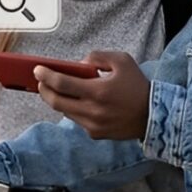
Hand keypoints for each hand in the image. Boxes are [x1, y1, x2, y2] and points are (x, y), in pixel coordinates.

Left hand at [34, 50, 149, 139]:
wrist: (154, 115)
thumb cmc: (137, 85)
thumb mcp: (121, 60)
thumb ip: (97, 57)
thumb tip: (78, 64)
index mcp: (98, 91)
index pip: (62, 83)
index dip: (46, 76)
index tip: (37, 70)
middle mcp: (93, 111)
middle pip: (56, 102)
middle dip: (44, 90)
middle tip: (40, 81)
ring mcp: (93, 125)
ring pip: (65, 112)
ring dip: (56, 100)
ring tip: (54, 89)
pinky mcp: (96, 134)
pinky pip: (77, 120)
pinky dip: (72, 109)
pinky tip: (74, 101)